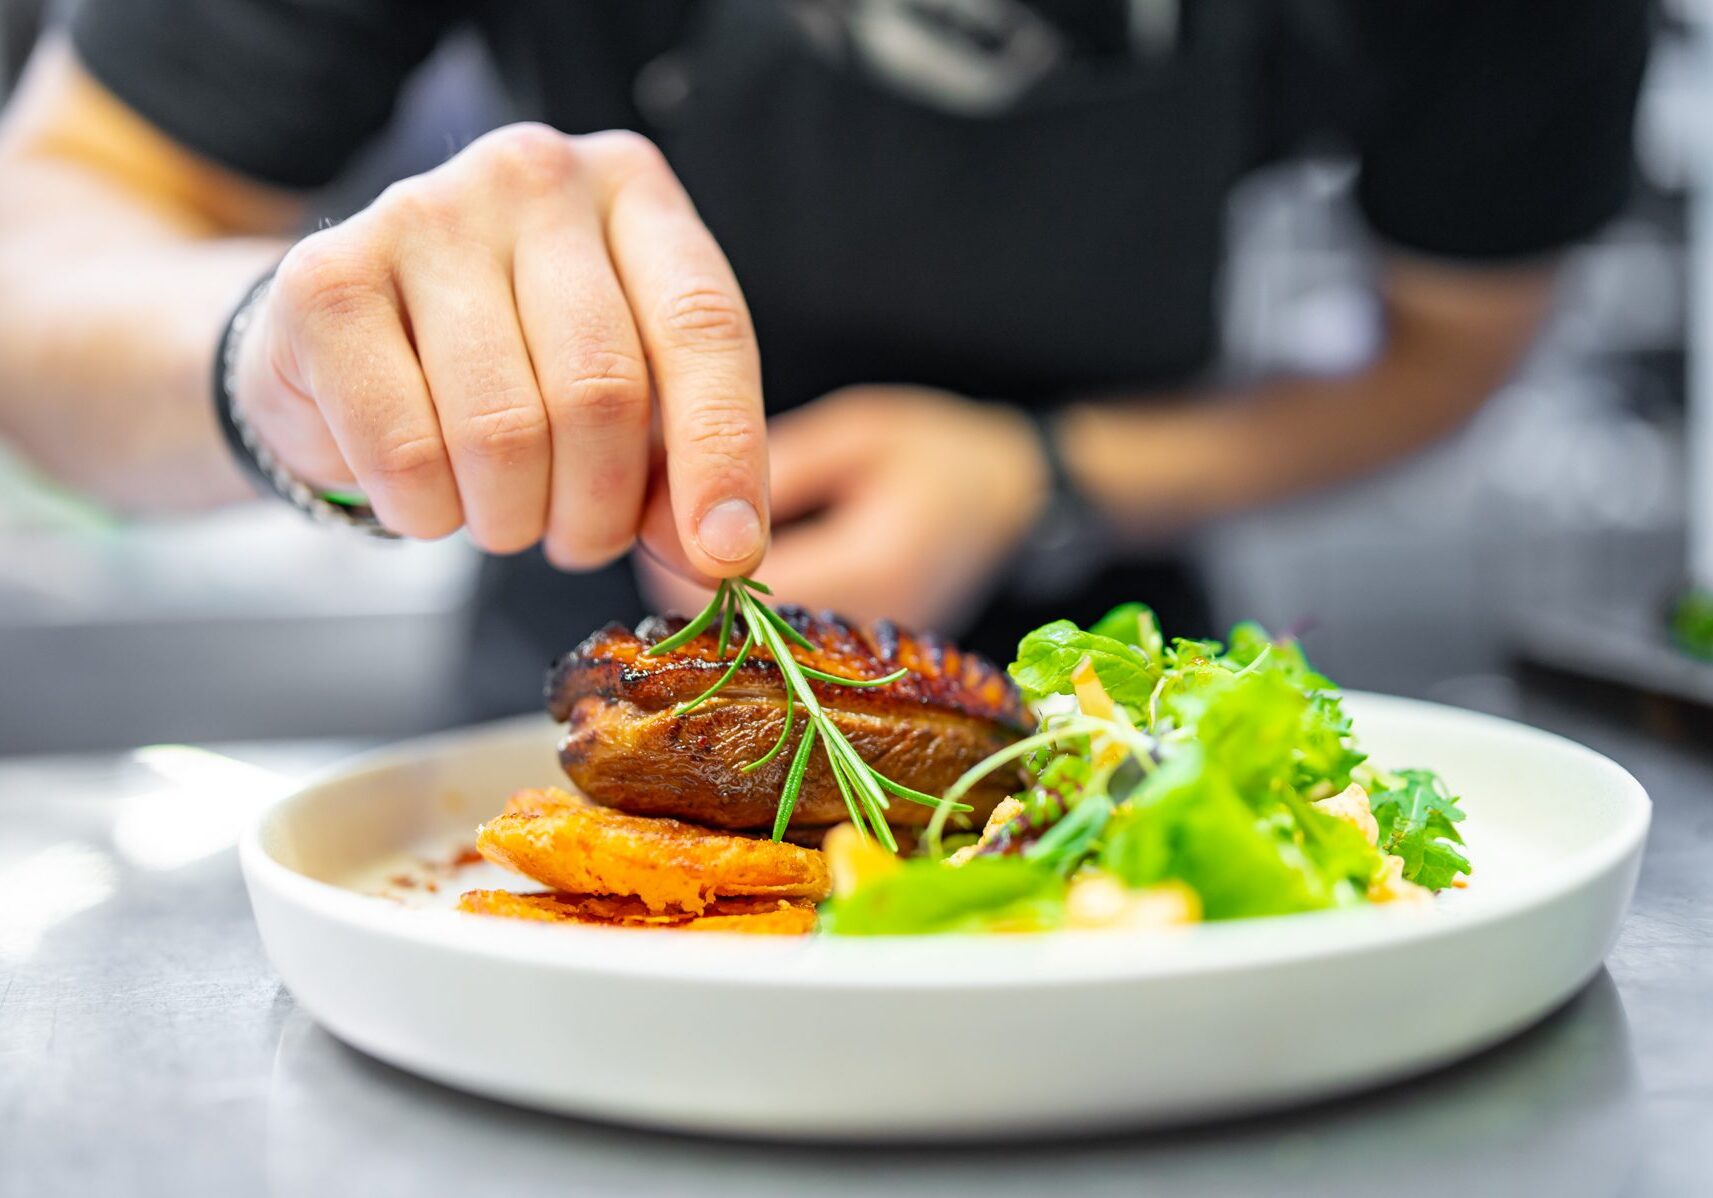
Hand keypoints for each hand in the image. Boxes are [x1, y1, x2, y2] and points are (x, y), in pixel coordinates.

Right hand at [231, 124, 767, 577]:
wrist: (352, 343)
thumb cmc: (521, 364)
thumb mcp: (633, 402)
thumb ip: (685, 470)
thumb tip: (719, 558)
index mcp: (634, 190)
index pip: (703, 324)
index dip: (721, 453)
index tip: (725, 554)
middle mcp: (533, 177)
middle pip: (601, 389)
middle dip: (597, 510)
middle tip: (576, 541)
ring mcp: (422, 213)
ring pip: (503, 432)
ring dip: (509, 520)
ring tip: (499, 511)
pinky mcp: (324, 279)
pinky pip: (404, 451)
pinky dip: (425, 513)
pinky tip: (425, 493)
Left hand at [639, 386, 1049, 631]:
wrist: (1022, 500)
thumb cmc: (946, 454)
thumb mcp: (858, 434)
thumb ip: (777, 470)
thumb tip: (684, 496)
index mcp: (869, 572)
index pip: (738, 598)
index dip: (679, 562)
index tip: (647, 517)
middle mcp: (867, 635)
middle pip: (741, 643)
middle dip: (691, 591)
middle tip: (654, 530)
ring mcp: (869, 662)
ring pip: (762, 657)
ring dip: (720, 610)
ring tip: (689, 547)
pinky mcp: (864, 663)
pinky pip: (790, 653)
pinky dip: (754, 618)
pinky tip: (736, 573)